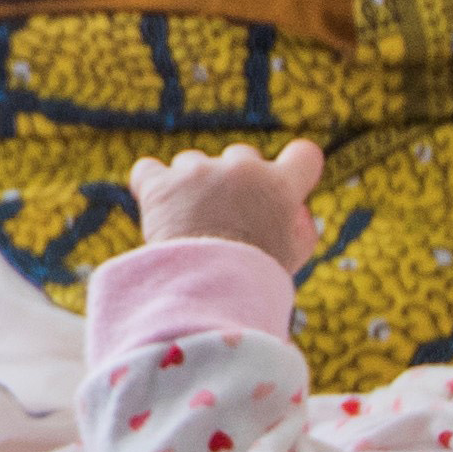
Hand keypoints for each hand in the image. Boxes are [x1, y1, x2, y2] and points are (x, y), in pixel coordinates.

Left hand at [125, 142, 325, 269]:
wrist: (206, 295)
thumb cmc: (253, 281)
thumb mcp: (292, 258)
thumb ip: (301, 229)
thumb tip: (297, 211)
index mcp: (281, 186)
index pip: (304, 155)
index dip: (294, 169)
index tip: (278, 185)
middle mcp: (243, 169)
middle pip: (242, 156)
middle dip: (235, 181)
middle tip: (226, 218)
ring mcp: (199, 172)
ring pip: (194, 163)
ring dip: (192, 186)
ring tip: (190, 224)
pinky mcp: (160, 184)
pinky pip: (148, 170)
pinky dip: (150, 186)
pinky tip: (156, 207)